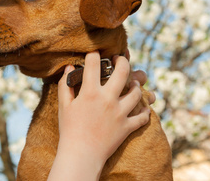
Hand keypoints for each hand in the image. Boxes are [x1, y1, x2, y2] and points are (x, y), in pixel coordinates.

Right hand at [51, 51, 149, 179]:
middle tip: (120, 59)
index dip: (93, 55)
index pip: (93, 65)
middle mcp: (108, 99)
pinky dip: (145, 111)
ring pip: (136, 92)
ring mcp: (120, 113)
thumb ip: (65, 84)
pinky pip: (142, 116)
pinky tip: (142, 107)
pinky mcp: (127, 127)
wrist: (81, 154)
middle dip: (123, 61)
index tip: (94, 55)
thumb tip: (70, 67)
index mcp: (90, 92)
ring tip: (133, 83)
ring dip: (136, 85)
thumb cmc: (69, 129)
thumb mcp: (64, 105)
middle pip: (122, 72)